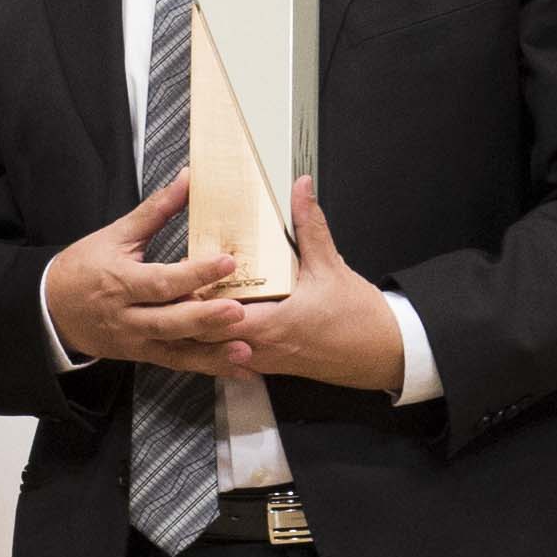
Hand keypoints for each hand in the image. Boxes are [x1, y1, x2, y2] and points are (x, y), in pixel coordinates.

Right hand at [38, 172, 238, 372]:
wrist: (50, 309)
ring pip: (176, 351)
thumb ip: (156, 210)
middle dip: (205, 319)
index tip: (226, 262)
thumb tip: (187, 178)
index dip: (194, 274)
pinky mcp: (142, 354)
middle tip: (239, 311)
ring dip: (212, 354)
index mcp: (119, 281)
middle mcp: (127, 316)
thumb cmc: (83, 268)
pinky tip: (238, 369)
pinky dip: (208, 367)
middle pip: (168, 322)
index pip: (160, 281)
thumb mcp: (115, 235)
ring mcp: (135, 341)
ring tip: (244, 352)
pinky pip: (177, 364)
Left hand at [190, 182, 403, 393]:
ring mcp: (263, 361)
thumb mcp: (331, 266)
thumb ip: (309, 226)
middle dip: (186, 315)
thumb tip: (300, 190)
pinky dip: (217, 340)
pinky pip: (231, 356)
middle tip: (174, 288)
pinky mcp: (269, 365)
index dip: (191, 301)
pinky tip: (213, 321)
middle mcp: (260, 349)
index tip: (181, 277)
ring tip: (184, 303)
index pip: (213, 319)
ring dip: (199, 329)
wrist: (383, 353)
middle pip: (204, 338)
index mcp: (272, 325)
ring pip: (214, 352)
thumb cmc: (359, 320)